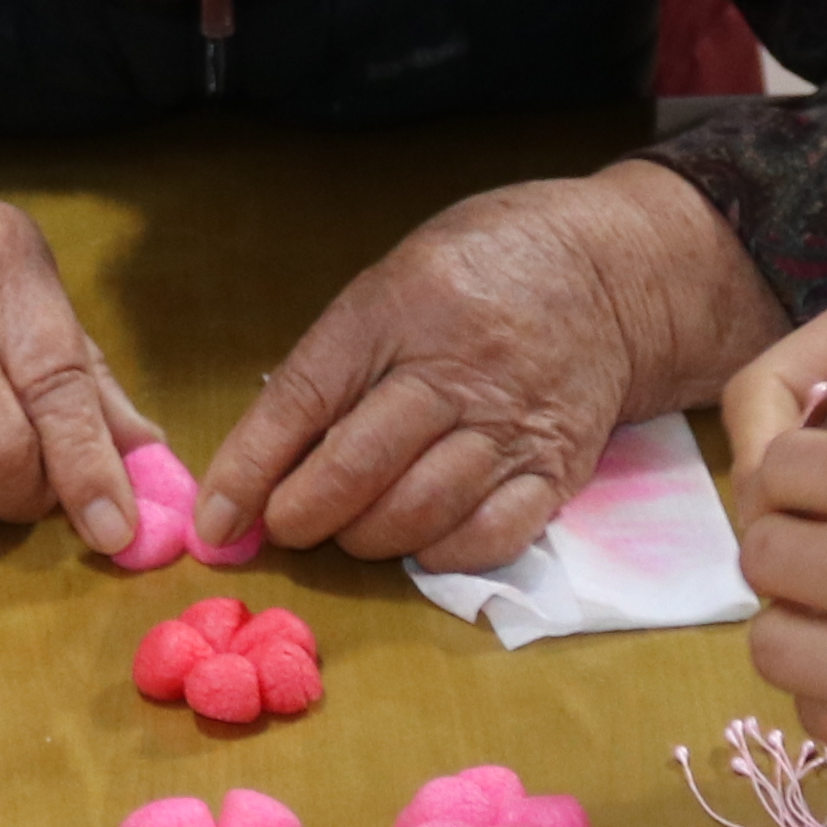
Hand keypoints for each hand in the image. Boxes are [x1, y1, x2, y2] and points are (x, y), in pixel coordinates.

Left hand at [195, 162, 784, 572]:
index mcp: (399, 308)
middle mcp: (457, 369)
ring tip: (351, 528)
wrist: (610, 272)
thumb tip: (263, 458)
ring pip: (419, 511)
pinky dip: (441, 554)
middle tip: (286, 525)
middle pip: (359, 466)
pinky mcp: (558, 466)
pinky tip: (421, 541)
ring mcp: (512, 422)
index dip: (249, 467)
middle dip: (303, 514)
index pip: (304, 398)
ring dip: (366, 539)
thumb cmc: (481, 271)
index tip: (216, 519)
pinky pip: (491, 537)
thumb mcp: (394, 282)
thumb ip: (337, 361)